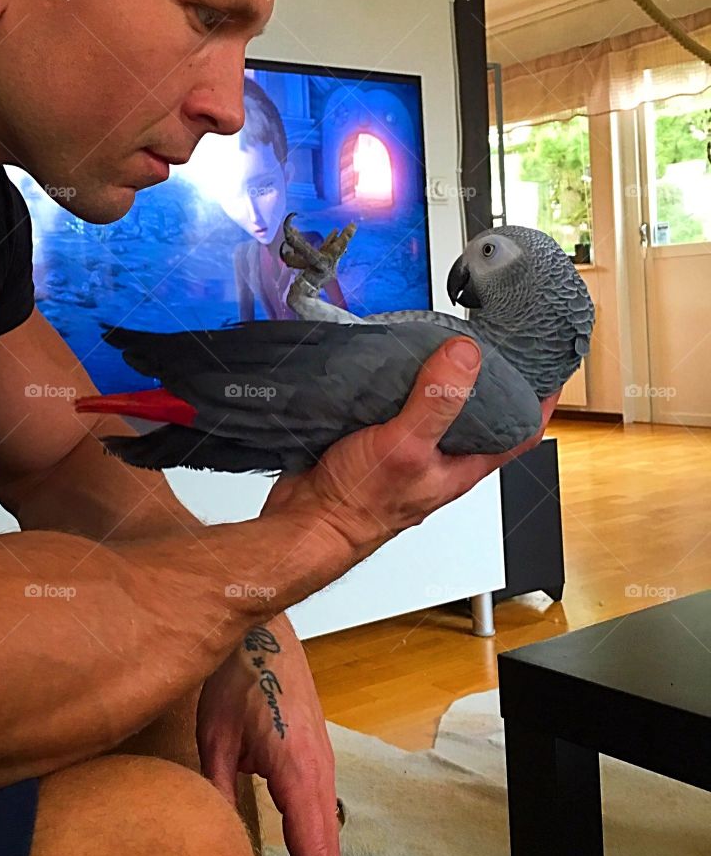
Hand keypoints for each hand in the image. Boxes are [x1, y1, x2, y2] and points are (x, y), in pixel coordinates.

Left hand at [196, 615, 339, 855]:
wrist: (262, 629)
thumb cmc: (236, 675)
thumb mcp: (215, 737)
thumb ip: (218, 789)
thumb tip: (216, 834)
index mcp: (298, 769)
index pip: (314, 852)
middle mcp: (321, 767)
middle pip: (329, 847)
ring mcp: (324, 756)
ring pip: (328, 826)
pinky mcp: (317, 747)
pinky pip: (322, 803)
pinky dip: (310, 832)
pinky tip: (283, 837)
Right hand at [262, 337, 559, 555]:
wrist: (306, 520)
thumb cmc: (358, 505)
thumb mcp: (407, 447)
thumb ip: (436, 403)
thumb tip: (465, 357)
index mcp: (461, 464)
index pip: (519, 432)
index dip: (540, 401)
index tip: (550, 367)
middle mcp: (439, 454)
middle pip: (477, 411)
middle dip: (486, 376)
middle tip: (491, 337)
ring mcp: (407, 444)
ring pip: (434, 402)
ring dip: (437, 372)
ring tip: (440, 335)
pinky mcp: (374, 434)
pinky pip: (394, 399)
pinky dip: (396, 377)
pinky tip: (388, 357)